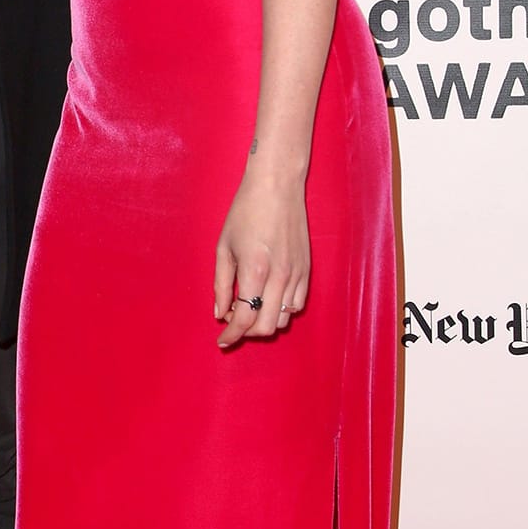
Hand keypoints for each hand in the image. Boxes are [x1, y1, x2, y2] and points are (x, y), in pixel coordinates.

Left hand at [213, 173, 308, 348]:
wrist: (278, 187)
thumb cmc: (245, 213)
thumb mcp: (224, 247)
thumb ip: (222, 284)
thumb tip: (220, 313)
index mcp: (255, 270)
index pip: (245, 318)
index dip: (232, 334)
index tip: (222, 340)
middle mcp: (280, 276)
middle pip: (267, 326)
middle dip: (247, 331)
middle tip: (233, 319)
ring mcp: (297, 274)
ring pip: (284, 318)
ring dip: (264, 321)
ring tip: (248, 305)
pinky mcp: (307, 270)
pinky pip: (297, 304)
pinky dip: (281, 310)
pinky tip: (267, 297)